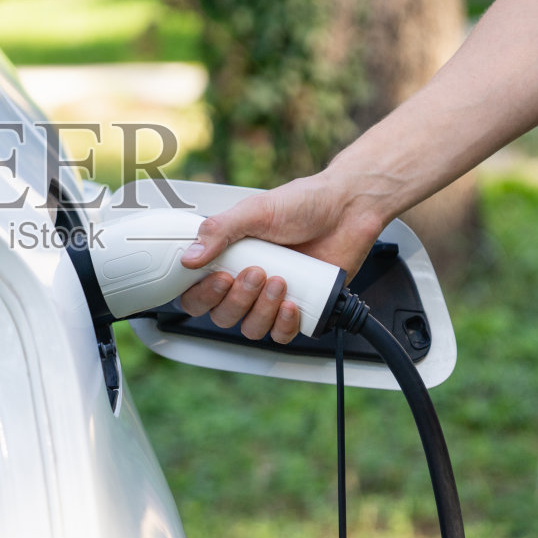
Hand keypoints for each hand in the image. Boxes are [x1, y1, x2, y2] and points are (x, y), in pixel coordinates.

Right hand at [177, 174, 384, 341]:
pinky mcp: (299, 308)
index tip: (220, 278)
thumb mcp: (255, 210)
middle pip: (223, 315)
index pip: (197, 292)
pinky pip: (281, 334)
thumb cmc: (304, 203)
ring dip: (262, 310)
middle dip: (238, 299)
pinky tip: (293, 303)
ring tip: (280, 281)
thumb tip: (189, 257)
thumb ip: (219, 231)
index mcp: (229, 258)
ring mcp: (272, 297)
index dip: (203, 295)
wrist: (347, 209)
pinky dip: (284, 324)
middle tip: (257, 272)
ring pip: (251, 327)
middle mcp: (247, 281)